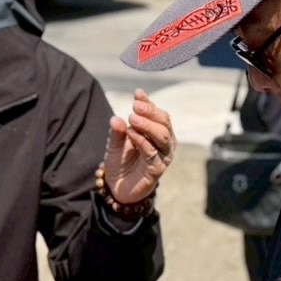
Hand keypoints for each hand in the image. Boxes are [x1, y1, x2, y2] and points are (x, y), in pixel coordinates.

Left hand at [103, 90, 174, 204]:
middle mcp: (165, 143)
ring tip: (132, 119)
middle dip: (150, 111)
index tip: (137, 93)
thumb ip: (118, 131)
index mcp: (158, 132)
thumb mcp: (116, 143)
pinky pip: (152, 152)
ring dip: (147, 125)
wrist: (118, 187)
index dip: (148, 103)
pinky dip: (141, 140)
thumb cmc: (121, 162)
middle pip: (164, 121)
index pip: (158, 113)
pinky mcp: (157, 169)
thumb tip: (116, 118)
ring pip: (162, 135)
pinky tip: (131, 134)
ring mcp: (163, 156)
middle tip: (134, 107)